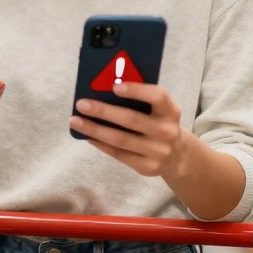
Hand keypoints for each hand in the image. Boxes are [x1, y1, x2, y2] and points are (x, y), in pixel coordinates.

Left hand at [69, 82, 190, 177]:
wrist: (177, 156)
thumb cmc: (158, 123)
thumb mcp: (159, 110)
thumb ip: (141, 100)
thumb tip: (103, 89)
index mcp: (171, 111)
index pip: (157, 97)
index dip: (137, 90)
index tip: (114, 86)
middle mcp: (167, 131)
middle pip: (132, 119)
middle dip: (103, 111)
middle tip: (81, 104)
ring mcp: (158, 151)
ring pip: (120, 139)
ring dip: (95, 129)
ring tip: (75, 121)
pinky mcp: (148, 167)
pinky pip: (118, 154)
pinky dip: (100, 143)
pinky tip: (87, 136)